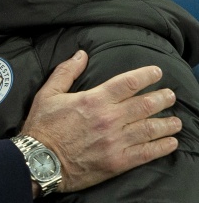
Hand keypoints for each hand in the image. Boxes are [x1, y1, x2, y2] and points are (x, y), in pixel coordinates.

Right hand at [21, 50, 179, 193]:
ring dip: (167, 123)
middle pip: (145, 104)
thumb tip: (81, 54)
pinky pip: (147, 153)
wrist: (39, 160)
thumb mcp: (48, 93)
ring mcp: (115, 141)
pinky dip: (162, 147)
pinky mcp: (118, 162)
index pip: (128, 83)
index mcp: (93, 100)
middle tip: (171, 95)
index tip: (157, 72)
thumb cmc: (42, 126)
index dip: (146, 75)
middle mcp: (109, 119)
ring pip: (150, 128)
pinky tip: (171, 143)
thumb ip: (66, 72)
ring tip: (176, 121)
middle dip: (162, 98)